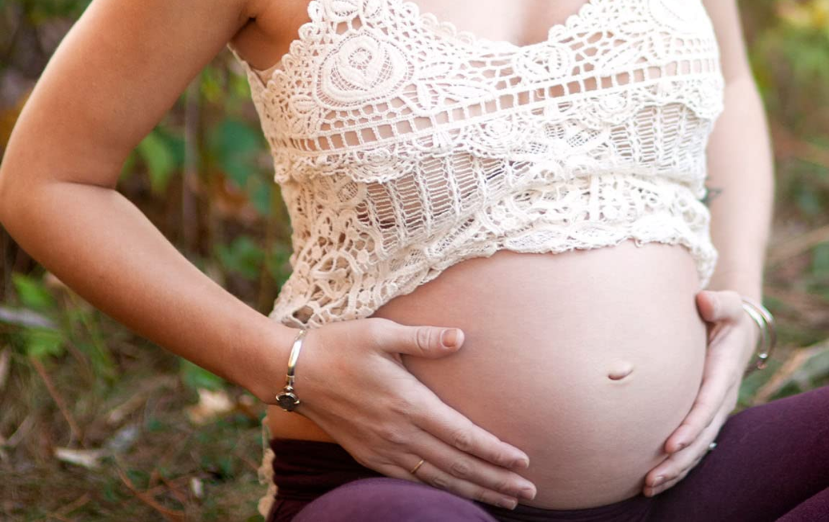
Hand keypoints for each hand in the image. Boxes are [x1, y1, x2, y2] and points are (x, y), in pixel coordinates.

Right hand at [291, 318, 536, 510]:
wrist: (296, 372)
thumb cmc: (341, 344)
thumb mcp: (382, 332)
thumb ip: (424, 338)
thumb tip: (461, 337)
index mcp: (407, 403)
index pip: (461, 435)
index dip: (494, 451)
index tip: (523, 461)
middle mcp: (398, 433)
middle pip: (456, 465)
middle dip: (494, 480)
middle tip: (528, 492)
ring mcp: (383, 450)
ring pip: (437, 479)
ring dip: (473, 491)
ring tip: (504, 500)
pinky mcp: (370, 456)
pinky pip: (412, 482)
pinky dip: (440, 492)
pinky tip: (457, 494)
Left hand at [642, 289, 757, 497]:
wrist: (737, 331)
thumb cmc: (725, 314)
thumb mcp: (728, 305)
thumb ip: (718, 302)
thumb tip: (703, 299)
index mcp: (724, 372)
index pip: (707, 403)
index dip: (691, 426)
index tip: (671, 443)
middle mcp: (722, 398)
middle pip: (702, 436)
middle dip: (679, 459)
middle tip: (652, 477)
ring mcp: (715, 411)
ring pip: (698, 448)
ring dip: (675, 469)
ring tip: (649, 486)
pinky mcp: (706, 417)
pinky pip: (694, 446)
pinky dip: (677, 465)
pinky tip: (655, 480)